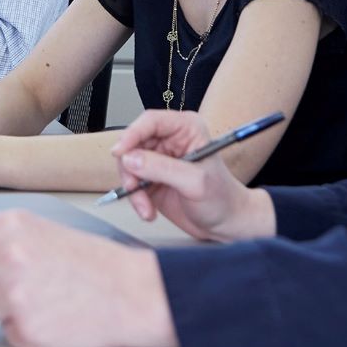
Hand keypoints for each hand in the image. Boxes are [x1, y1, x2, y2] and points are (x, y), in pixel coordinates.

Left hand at [0, 210, 177, 346]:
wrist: (128, 290)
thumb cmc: (89, 261)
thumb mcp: (41, 231)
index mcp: (13, 225)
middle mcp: (9, 254)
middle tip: (20, 285)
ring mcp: (14, 292)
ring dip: (7, 308)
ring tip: (44, 295)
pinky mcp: (24, 327)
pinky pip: (7, 331)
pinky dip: (24, 328)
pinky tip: (51, 313)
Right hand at [111, 110, 275, 241]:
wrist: (227, 225)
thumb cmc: (222, 198)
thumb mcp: (195, 182)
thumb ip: (162, 168)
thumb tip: (131, 158)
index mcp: (186, 128)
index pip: (151, 121)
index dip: (132, 134)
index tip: (120, 152)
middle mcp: (170, 139)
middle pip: (134, 142)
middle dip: (130, 167)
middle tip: (133, 187)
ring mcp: (159, 159)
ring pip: (129, 164)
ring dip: (132, 187)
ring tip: (145, 208)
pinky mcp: (151, 178)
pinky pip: (131, 183)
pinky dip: (135, 199)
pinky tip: (148, 212)